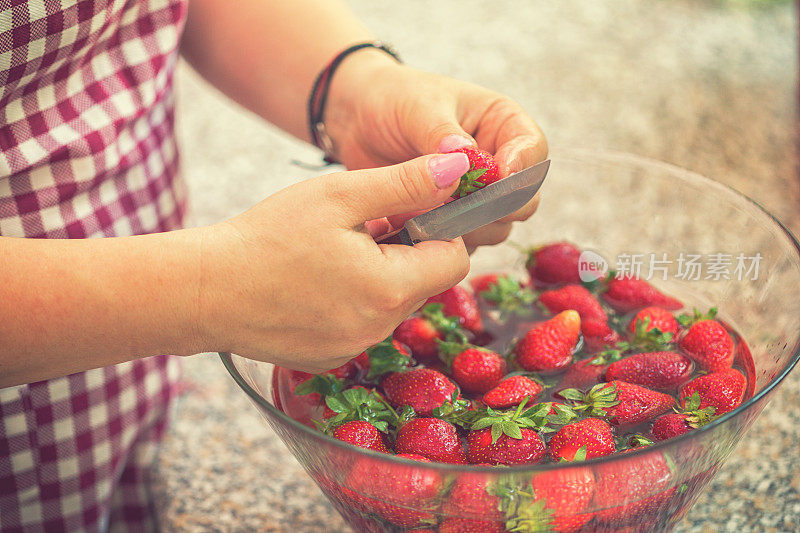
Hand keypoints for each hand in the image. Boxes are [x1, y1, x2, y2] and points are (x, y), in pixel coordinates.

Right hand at [198, 153, 470, 372]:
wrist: (202, 292)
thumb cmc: (266, 237)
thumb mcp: (338, 196)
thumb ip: (403, 183)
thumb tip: (457, 169)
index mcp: (389, 288)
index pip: (455, 260)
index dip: (440, 230)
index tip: (407, 212)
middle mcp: (380, 329)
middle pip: (426, 283)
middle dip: (408, 251)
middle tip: (362, 227)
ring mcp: (354, 348)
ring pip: (394, 304)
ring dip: (381, 275)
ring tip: (334, 252)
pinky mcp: (330, 359)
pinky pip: (364, 325)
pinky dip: (355, 301)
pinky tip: (316, 283)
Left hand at [325, 51, 547, 250]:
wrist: (356, 122)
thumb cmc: (393, 100)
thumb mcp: (418, 107)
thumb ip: (441, 132)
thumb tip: (465, 155)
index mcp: (501, 124)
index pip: (532, 149)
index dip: (522, 166)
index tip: (499, 175)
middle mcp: (497, 164)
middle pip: (523, 198)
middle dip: (498, 206)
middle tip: (465, 204)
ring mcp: (475, 197)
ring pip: (497, 227)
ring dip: (469, 226)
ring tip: (431, 212)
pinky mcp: (451, 221)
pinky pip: (463, 242)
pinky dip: (445, 240)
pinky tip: (416, 226)